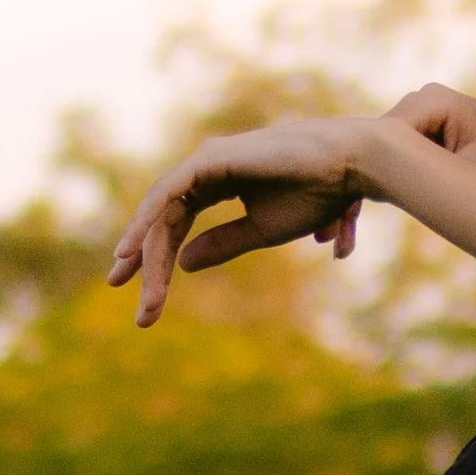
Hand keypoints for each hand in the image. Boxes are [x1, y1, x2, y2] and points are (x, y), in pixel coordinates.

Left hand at [108, 117, 382, 326]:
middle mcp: (204, 169)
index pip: (176, 223)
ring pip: (162, 210)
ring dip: (145, 251)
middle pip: (163, 221)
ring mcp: (205, 160)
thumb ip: (223, 244)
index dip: (159, 262)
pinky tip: (131, 249)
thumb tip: (182, 263)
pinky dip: (147, 220)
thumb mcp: (262, 230)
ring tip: (129, 284)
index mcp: (217, 183)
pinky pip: (168, 193)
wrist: (346, 166)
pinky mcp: (210, 159)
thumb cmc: (315, 195)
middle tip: (141, 315)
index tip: (149, 303)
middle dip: (146, 264)